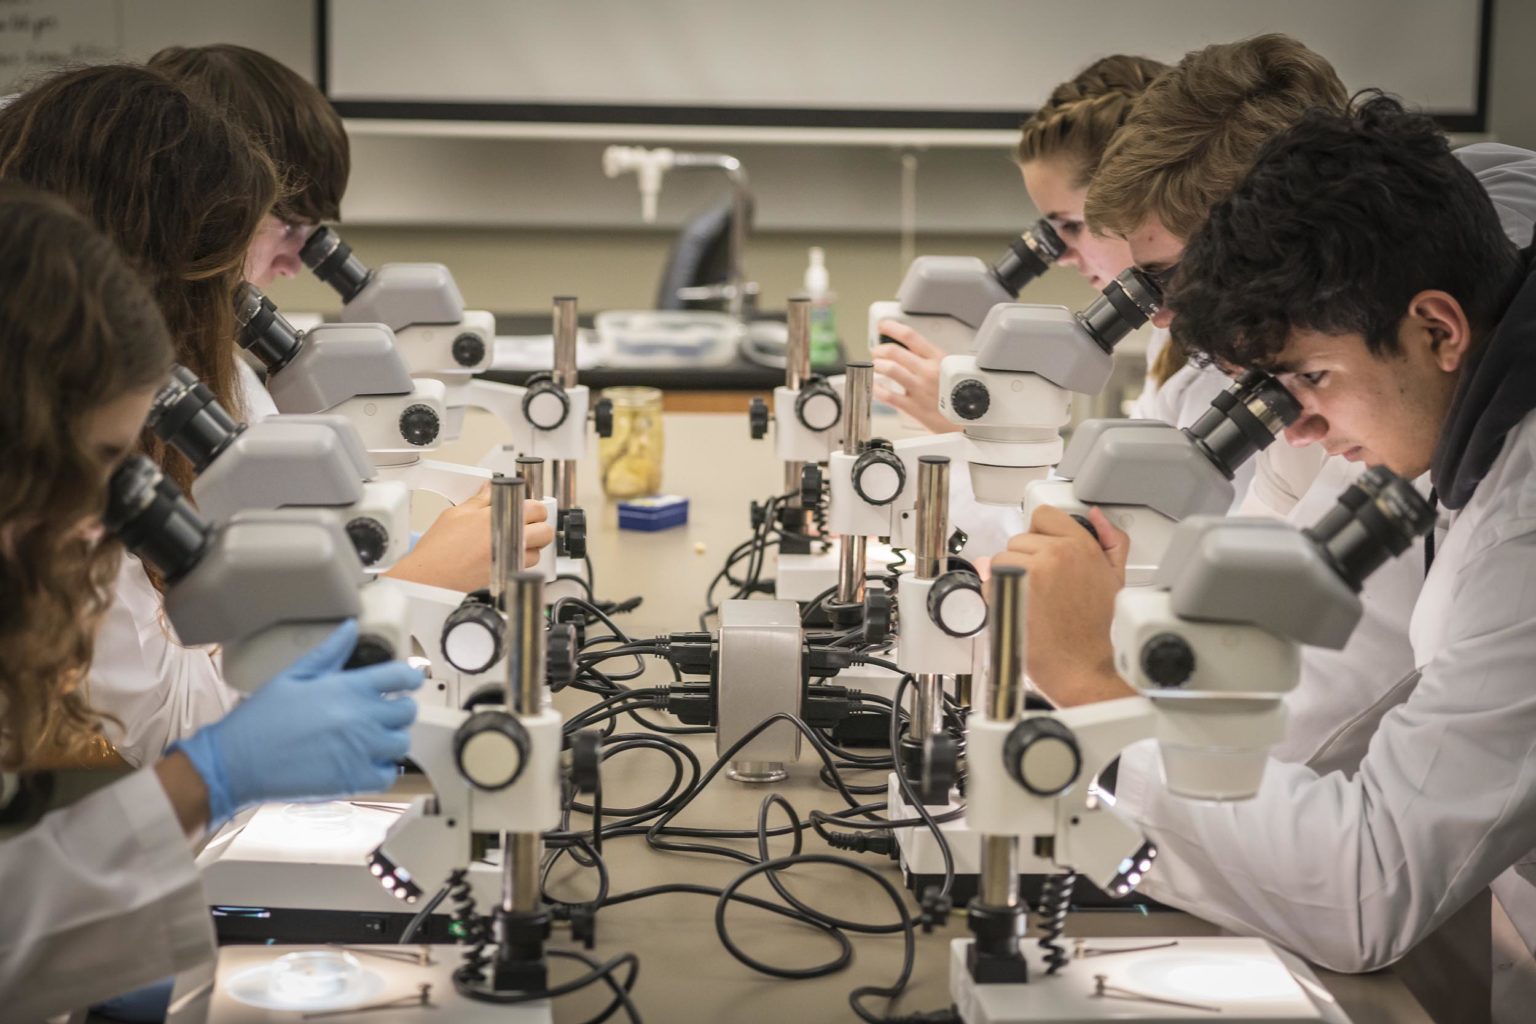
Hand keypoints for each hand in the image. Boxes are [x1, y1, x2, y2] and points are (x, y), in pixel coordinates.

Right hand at [170, 620, 421, 823]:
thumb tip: (351, 626)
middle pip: (407, 712)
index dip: (408, 679)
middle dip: (397, 711)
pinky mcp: (354, 781)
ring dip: (389, 741)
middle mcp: (362, 717)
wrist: (236, 762)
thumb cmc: (261, 717)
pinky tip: (362, 764)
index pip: (402, 677)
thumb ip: (329, 652)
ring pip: (401, 743)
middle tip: (379, 714)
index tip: (404, 684)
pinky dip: (381, 771)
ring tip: (369, 741)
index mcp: (349, 688)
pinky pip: (389, 775)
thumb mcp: (293, 676)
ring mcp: (361, 751)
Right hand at [386, 484, 553, 590]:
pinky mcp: (506, 577)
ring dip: (529, 547)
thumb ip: (480, 500)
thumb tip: (490, 488)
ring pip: (537, 553)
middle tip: (525, 525)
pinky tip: (502, 558)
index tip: (527, 508)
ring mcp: (510, 561)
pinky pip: (524, 569)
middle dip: (538, 527)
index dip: (533, 507)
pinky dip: (519, 563)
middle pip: (545, 532)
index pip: (536, 508)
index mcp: (498, 519)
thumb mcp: (455, 514)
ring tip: (510, 543)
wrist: (429, 578)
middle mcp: (508, 540)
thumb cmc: (438, 550)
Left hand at [871, 321, 961, 433]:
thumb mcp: (954, 371)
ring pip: (890, 369)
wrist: (973, 423)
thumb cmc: (964, 398)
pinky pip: (888, 396)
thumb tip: (912, 353)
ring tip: (876, 366)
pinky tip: (875, 386)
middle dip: (880, 349)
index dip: (893, 328)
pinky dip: (877, 388)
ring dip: (877, 365)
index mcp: (940, 360)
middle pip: (895, 352)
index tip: (884, 326)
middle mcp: (928, 372)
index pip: (911, 336)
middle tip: (876, 351)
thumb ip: (934, 361)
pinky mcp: (914, 408)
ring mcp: (920, 389)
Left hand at [990, 505, 1133, 706]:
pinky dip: (996, 596)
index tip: (1042, 551)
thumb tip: (1097, 517)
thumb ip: (1111, 541)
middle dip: (1024, 560)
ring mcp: (1032, 572)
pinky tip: (1019, 609)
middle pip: (1019, 539)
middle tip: (1042, 586)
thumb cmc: (1099, 629)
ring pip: (1001, 559)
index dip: (1040, 534)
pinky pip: (989, 582)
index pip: (1044, 516)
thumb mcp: (1115, 578)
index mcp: (1081, 546)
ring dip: (1007, 577)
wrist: (1085, 666)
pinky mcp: (1011, 592)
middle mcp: (1056, 555)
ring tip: (1031, 599)